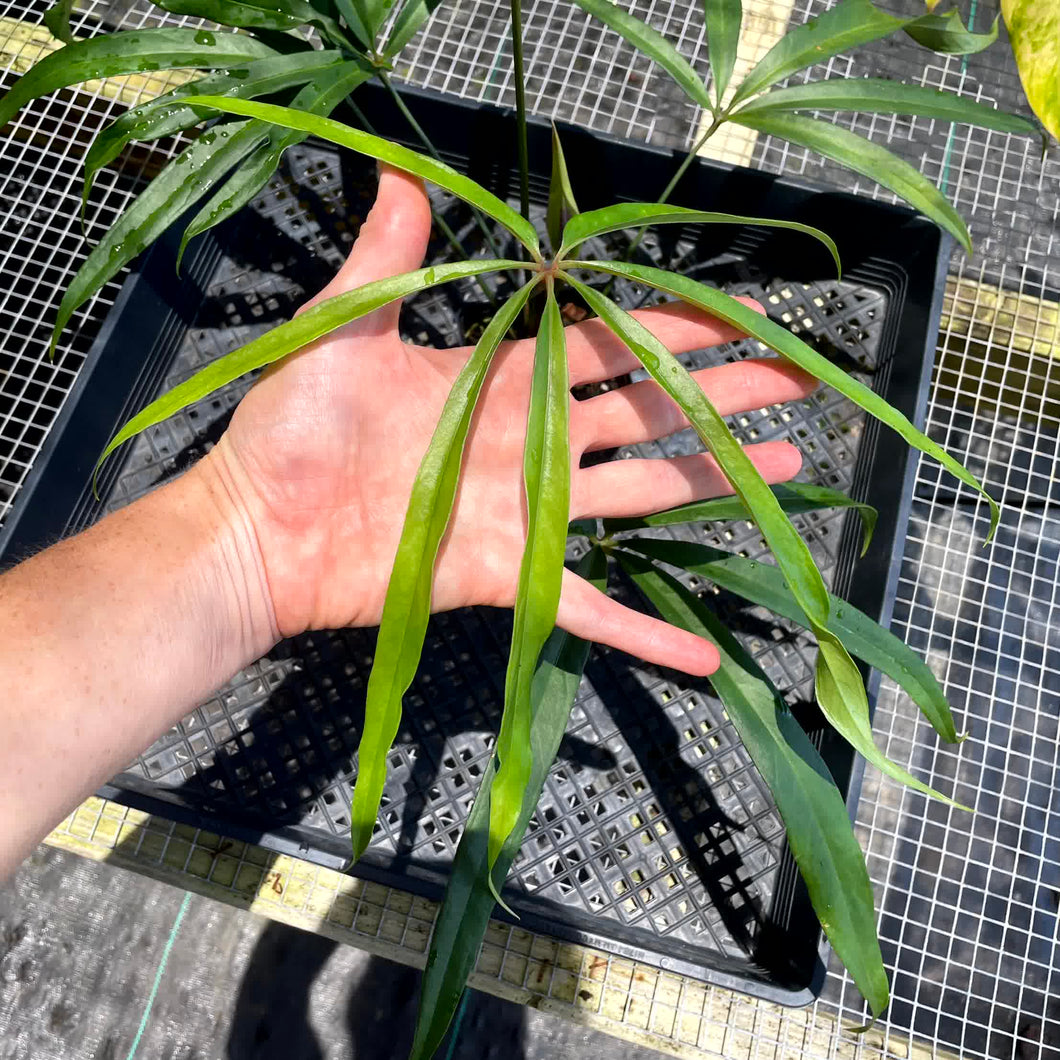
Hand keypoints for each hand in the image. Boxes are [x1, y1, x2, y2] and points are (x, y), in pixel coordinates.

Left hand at [201, 166, 816, 674]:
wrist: (261, 531)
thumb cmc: (294, 430)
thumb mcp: (343, 330)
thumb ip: (386, 257)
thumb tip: (401, 167)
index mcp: (502, 378)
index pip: (609, 344)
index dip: (674, 328)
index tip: (740, 314)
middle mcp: (529, 441)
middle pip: (648, 412)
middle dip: (723, 394)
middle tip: (795, 382)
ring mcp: (527, 511)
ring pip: (641, 493)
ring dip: (713, 483)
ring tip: (788, 469)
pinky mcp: (513, 575)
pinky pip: (590, 605)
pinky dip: (644, 632)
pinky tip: (704, 652)